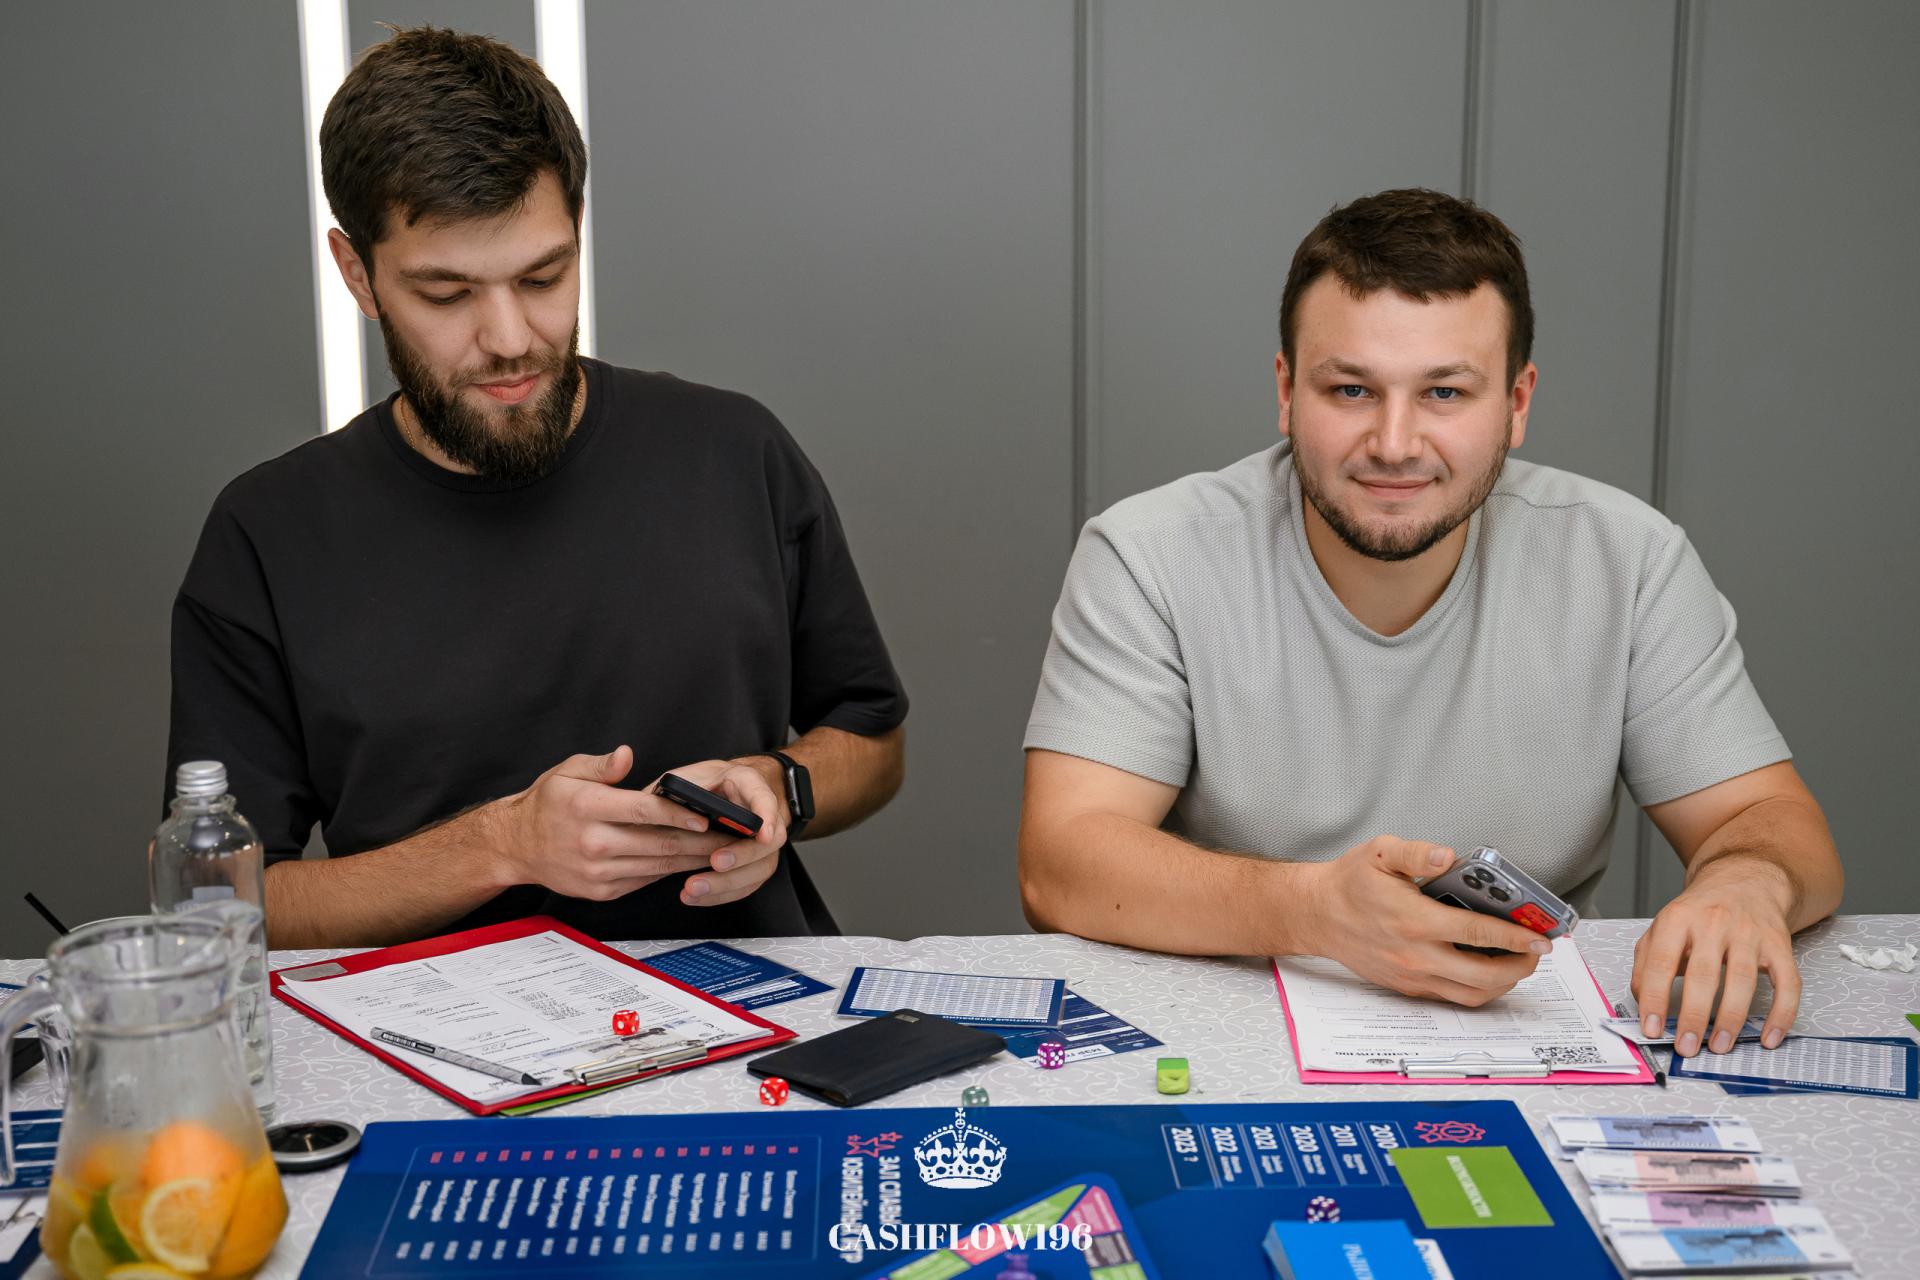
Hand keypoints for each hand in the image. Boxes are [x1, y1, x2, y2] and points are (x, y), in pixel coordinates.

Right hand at [489, 746, 731, 900]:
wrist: (516, 846)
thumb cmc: (547, 804)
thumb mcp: (567, 771)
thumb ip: (601, 765)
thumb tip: (626, 755)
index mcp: (586, 807)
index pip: (643, 810)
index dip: (679, 814)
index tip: (707, 815)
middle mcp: (593, 842)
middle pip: (658, 843)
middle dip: (699, 841)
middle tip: (729, 837)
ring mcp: (598, 871)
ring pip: (656, 866)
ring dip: (691, 860)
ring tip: (720, 851)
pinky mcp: (602, 890)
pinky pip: (644, 880)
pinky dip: (669, 871)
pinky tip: (690, 863)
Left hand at [652, 756, 788, 907]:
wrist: (720, 791)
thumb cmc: (702, 782)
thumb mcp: (687, 775)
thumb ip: (675, 788)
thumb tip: (647, 804)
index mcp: (746, 783)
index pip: (764, 796)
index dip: (767, 815)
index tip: (762, 834)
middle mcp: (761, 814)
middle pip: (769, 840)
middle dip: (743, 855)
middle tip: (716, 862)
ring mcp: (762, 840)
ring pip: (761, 866)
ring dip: (729, 882)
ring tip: (694, 888)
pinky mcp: (755, 862)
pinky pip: (748, 883)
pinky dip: (723, 893)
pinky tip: (699, 896)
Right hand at [1296, 837, 1553, 1005]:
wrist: (1317, 915)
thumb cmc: (1350, 883)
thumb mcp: (1380, 852)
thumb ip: (1417, 852)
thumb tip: (1448, 856)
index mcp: (1413, 920)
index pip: (1477, 933)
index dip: (1515, 937)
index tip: (1540, 936)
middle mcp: (1415, 955)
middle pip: (1483, 975)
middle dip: (1519, 966)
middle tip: (1535, 951)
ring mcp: (1411, 976)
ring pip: (1471, 994)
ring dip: (1503, 983)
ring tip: (1517, 963)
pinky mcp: (1407, 987)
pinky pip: (1452, 997)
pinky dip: (1479, 989)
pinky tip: (1488, 970)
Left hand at [1630, 858, 1799, 1056]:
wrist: (1744, 881)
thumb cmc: (1699, 912)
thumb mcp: (1662, 928)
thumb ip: (1645, 962)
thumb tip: (1642, 1002)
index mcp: (1678, 920)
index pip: (1660, 962)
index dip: (1654, 998)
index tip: (1651, 1028)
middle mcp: (1714, 924)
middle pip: (1704, 974)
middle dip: (1694, 1016)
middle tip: (1687, 1046)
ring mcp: (1750, 934)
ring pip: (1743, 981)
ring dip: (1732, 1019)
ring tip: (1720, 1046)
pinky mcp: (1779, 946)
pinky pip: (1787, 983)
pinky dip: (1781, 1014)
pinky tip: (1769, 1037)